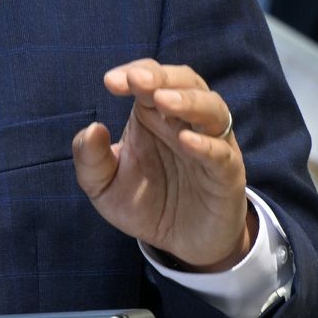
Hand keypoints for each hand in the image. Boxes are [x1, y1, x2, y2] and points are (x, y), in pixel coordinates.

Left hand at [72, 59, 250, 269]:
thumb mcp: (104, 186)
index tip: (110, 82)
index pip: (150, 78)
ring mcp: (211, 145)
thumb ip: (91, 159)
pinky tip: (186, 142)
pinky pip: (223, 153)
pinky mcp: (227, 175)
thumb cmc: (144, 203)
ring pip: (212, 109)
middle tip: (137, 80)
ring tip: (164, 101)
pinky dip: (207, 145)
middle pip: (185, 82)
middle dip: (162, 76)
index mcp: (154, 115)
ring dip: (189, 101)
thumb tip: (92, 128)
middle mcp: (185, 122)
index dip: (134, 73)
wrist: (179, 244)